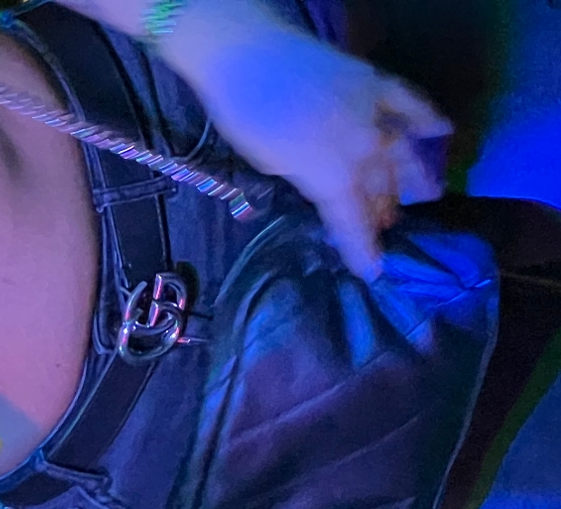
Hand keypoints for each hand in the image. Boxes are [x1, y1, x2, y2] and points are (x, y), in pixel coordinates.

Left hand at [173, 6, 448, 277]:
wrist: (250, 56)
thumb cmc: (248, 117)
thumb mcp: (272, 165)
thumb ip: (307, 181)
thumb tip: (326, 192)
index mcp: (332, 175)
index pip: (352, 220)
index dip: (362, 247)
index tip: (373, 271)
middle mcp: (363, 148)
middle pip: (378, 188)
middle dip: (383, 212)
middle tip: (388, 230)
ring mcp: (374, 112)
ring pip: (400, 153)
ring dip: (411, 177)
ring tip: (426, 195)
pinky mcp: (375, 82)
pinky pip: (410, 103)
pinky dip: (427, 118)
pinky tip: (442, 131)